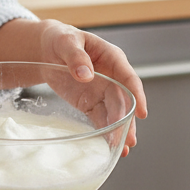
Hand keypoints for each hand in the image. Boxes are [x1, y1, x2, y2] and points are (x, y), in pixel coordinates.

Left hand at [0, 19, 147, 155]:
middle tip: (129, 140)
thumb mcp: (66, 42)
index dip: (137, 95)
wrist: (47, 49)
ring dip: (119, 131)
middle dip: (127, 121)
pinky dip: (105, 132)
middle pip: (124, 101)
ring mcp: (102, 91)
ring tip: (122, 150)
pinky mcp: (91, 103)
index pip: (129, 78)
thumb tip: (86, 74)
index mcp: (112, 58)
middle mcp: (112, 77)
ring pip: (115, 114)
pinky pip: (101, 119)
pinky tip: (109, 146)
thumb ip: (76, 57)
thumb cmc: (61, 39)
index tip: (142, 113)